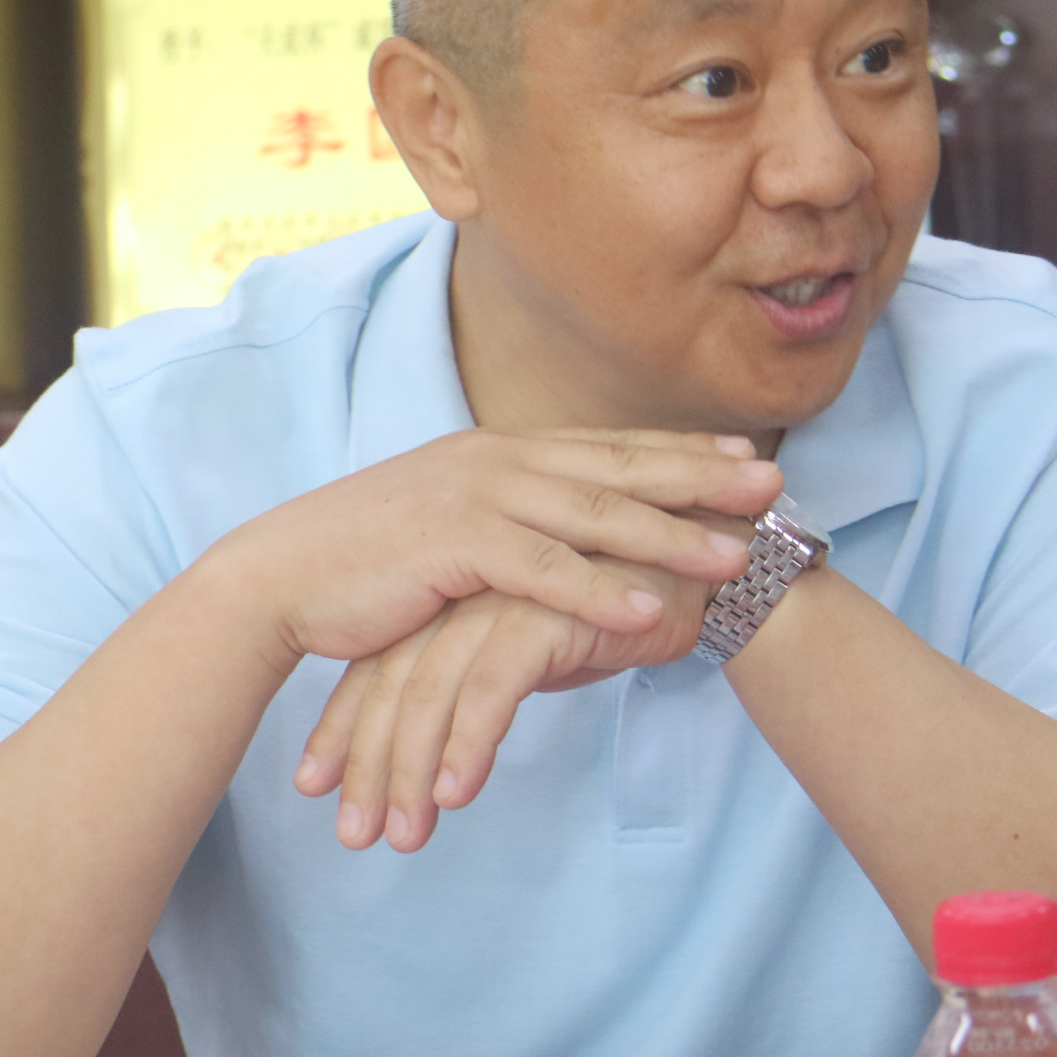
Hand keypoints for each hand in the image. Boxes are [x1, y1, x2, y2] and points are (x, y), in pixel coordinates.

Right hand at [200, 428, 781, 672]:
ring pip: (593, 515)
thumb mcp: (446, 523)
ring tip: (736, 556)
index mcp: (497, 452)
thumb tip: (550, 529)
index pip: (607, 447)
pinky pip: (543, 570)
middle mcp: (494, 460)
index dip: (682, 451)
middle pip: (618, 467)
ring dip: (671, 535)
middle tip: (776, 485)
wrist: (280, 577)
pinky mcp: (454, 548)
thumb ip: (504, 518)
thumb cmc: (364, 561)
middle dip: (702, 476)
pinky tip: (651, 608)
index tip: (749, 458)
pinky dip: (600, 589)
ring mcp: (475, 498)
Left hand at [292, 550, 728, 852]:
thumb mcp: (541, 641)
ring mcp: (503, 595)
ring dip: (412, 772)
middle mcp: (468, 589)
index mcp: (456, 592)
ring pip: (433, 692)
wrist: (718, 569)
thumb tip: (452, 728)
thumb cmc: (630, 605)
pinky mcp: (545, 611)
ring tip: (404, 838)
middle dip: (368, 767)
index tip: (317, 790)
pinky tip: (457, 795)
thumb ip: (492, 670)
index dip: (347, 730)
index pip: (384, 667)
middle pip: (393, 684)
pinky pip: (493, 687)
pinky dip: (470, 744)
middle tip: (355, 836)